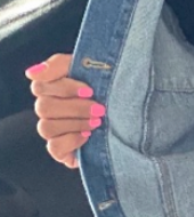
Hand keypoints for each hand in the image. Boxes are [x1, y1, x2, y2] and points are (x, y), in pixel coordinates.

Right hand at [25, 54, 103, 169]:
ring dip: (75, 123)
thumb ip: (59, 65)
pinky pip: (54, 147)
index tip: (90, 90)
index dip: (64, 88)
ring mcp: (54, 131)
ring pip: (46, 127)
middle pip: (43, 107)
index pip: (39, 86)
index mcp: (52, 88)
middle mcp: (49, 109)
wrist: (138, 116)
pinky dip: (71, 140)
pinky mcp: (61, 151)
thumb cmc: (111, 89)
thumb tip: (32, 74)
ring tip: (98, 122)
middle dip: (75, 108)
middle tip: (100, 108)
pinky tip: (88, 135)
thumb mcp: (91, 67)